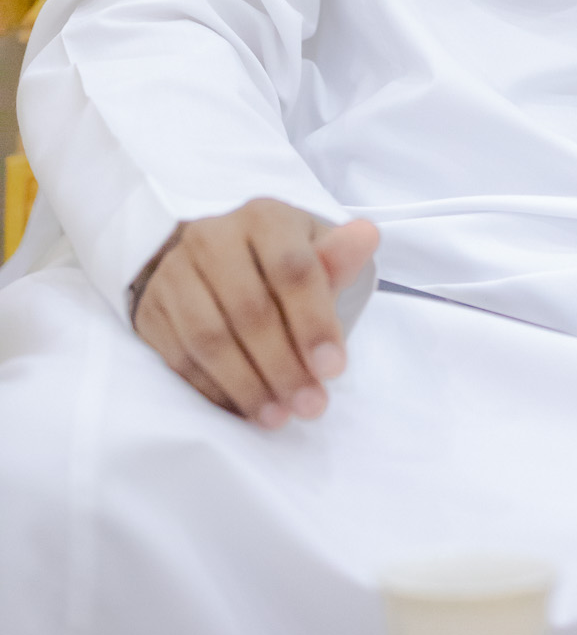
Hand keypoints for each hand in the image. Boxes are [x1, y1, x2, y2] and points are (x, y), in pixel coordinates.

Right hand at [131, 198, 379, 428]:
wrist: (208, 257)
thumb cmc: (272, 258)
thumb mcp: (310, 250)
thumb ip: (336, 257)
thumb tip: (367, 236)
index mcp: (262, 218)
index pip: (291, 269)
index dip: (314, 322)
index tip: (334, 369)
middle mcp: (212, 238)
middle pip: (249, 310)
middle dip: (283, 366)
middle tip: (311, 405)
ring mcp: (174, 273)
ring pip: (209, 337)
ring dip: (247, 385)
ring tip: (278, 417)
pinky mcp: (151, 309)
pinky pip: (179, 358)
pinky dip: (212, 390)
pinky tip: (241, 410)